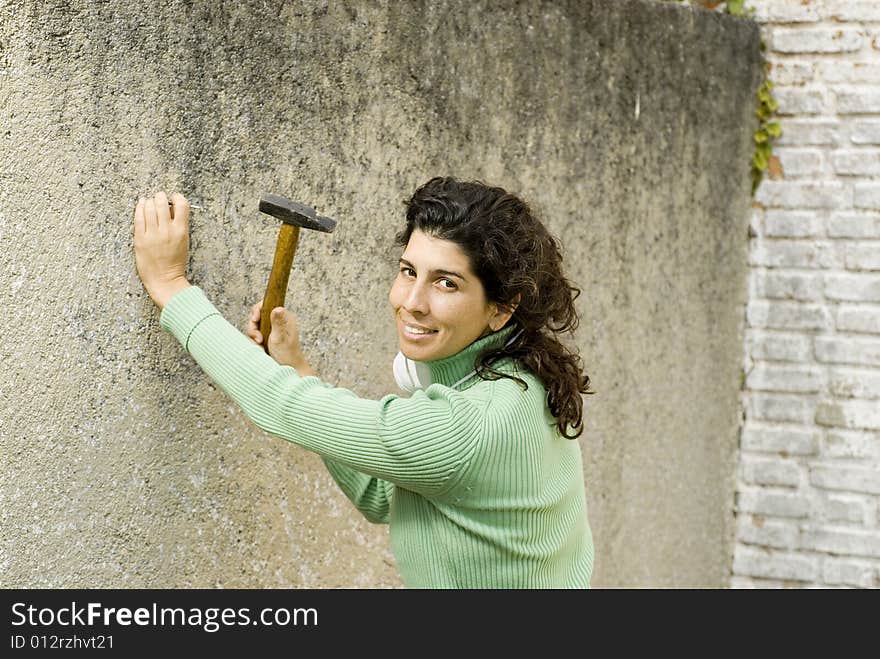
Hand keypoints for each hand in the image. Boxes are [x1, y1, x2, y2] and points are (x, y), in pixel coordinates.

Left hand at [133, 191, 190, 308]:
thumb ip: (179, 225)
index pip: (181, 205)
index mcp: (180, 231)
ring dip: (150, 201)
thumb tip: (173, 209)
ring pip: (149, 208)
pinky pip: (138, 218)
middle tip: (160, 196)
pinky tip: (141, 204)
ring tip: (150, 200)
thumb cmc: (175, 262)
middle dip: (161, 196)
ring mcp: (152, 234)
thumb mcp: (184, 242)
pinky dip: (139, 208)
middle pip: (162, 204)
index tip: (175, 198)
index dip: (178, 198)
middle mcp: (166, 230)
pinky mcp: (140, 238)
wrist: (164, 279)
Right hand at [246, 300, 314, 374]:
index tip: (255, 320)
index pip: (266, 304)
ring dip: (254, 335)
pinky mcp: (267, 336)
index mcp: (284, 317)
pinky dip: (254, 340)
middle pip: (258, 315)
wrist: (289, 369)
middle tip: (258, 337)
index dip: (257, 310)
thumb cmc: (287, 355)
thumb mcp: (280, 338)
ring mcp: (272, 328)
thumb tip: (277, 308)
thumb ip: (277, 323)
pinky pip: (255, 334)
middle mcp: (278, 321)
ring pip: (255, 325)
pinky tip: (260, 347)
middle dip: (254, 326)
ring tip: (260, 344)